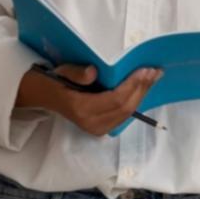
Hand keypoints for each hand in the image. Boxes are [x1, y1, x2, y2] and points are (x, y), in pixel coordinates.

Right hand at [18, 64, 162, 136]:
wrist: (44, 97)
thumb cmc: (55, 81)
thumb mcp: (63, 71)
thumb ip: (77, 72)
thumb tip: (93, 72)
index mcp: (81, 108)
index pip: (116, 99)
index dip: (133, 85)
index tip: (146, 70)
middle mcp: (91, 123)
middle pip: (125, 108)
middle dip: (142, 89)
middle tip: (155, 71)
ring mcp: (96, 128)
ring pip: (127, 113)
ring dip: (141, 95)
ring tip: (153, 78)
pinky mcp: (101, 129)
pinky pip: (123, 116)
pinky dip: (134, 101)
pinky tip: (142, 88)